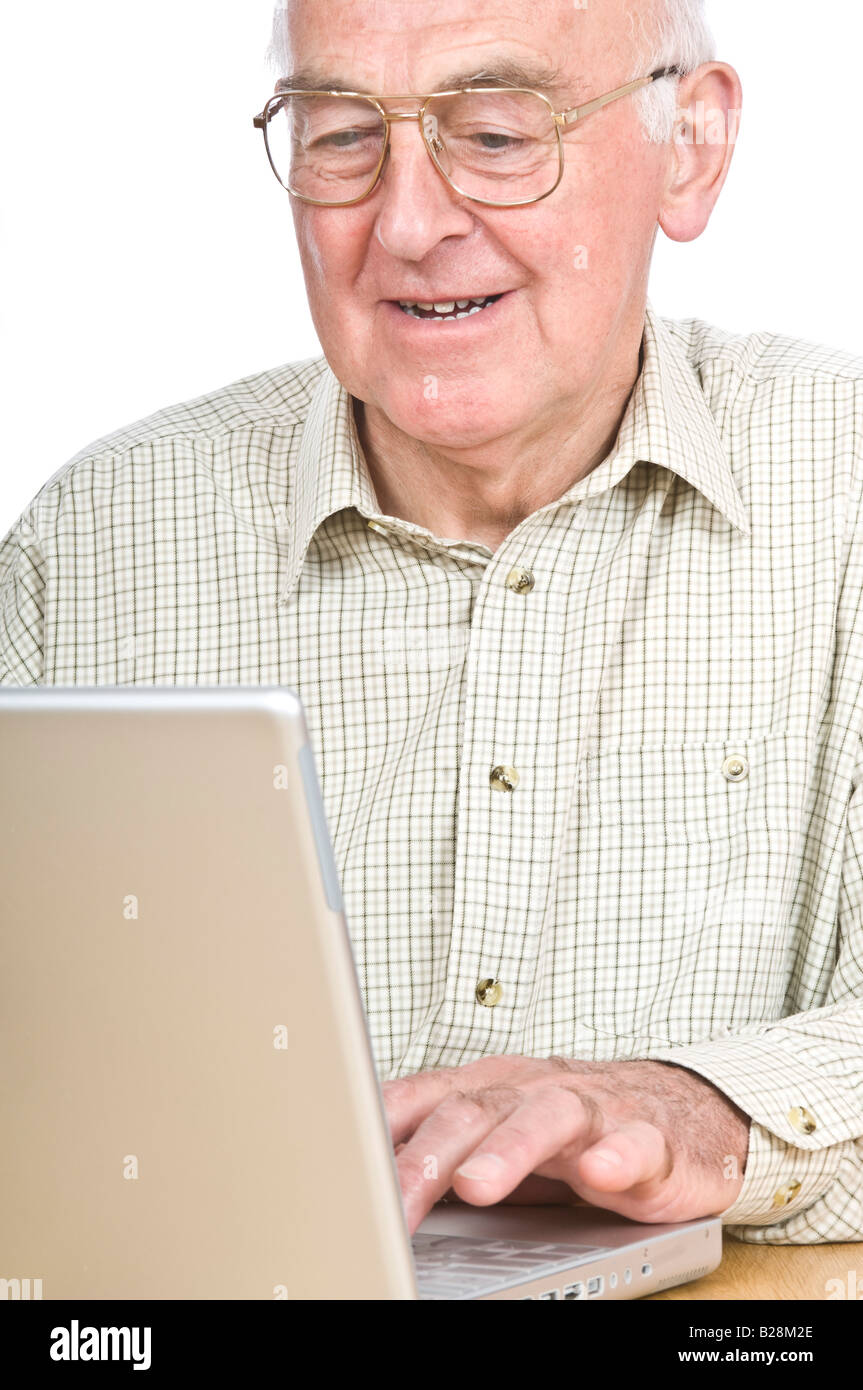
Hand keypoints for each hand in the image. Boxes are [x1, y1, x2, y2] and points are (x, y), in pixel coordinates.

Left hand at [383, 1054, 749, 1234]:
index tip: (342, 1168)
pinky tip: (600, 1173)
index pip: (422, 1099)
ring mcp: (591, 1108)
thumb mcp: (494, 1135)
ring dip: (508, 1149)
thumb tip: (357, 1183)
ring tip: (477, 1184)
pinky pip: (632, 1143)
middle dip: (429, 1154)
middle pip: (472, 1110)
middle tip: (396, 1198)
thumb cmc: (570, 1128)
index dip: (380, 1131)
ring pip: (545, 1118)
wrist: (676, 1113)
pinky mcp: (647, 1137)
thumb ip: (434, 1149)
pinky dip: (616, 1156)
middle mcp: (531, 1089)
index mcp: (487, 1087)